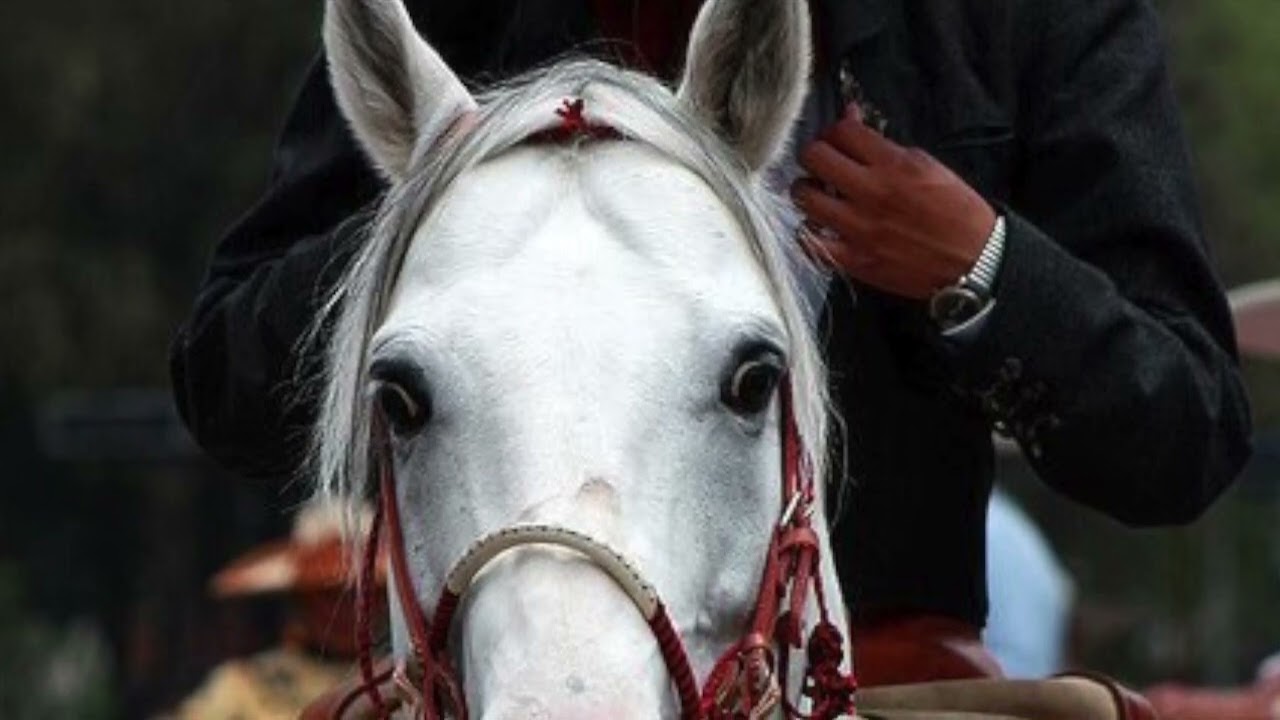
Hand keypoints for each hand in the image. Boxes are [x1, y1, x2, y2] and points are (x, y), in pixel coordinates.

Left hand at [791, 106, 996, 299]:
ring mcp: (859, 228)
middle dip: (815, 154)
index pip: (842, 131)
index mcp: (894, 164)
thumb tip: (851, 118)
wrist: (974, 260)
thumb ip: (885, 145)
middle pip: (814, 157)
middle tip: (823, 164)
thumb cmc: (956, 210)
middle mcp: (872, 192)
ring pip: (804, 197)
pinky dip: (809, 234)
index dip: (835, 131)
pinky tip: (820, 229)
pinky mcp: (855, 260)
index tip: (839, 140)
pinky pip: (809, 243)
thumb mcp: (927, 165)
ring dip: (807, 191)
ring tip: (818, 194)